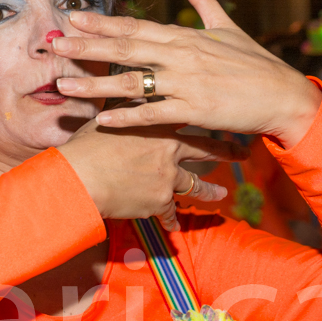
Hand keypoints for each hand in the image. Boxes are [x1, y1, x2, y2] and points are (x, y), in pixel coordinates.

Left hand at [53, 0, 321, 148]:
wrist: (284, 95)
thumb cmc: (255, 63)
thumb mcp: (227, 26)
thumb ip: (203, 0)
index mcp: (185, 36)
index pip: (136, 26)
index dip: (103, 22)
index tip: (74, 18)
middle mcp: (181, 56)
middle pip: (126, 48)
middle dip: (87, 46)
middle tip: (54, 44)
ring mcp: (187, 83)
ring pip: (132, 82)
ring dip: (96, 83)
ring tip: (64, 84)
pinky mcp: (195, 110)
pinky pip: (154, 114)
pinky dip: (127, 117)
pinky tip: (102, 120)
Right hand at [57, 107, 248, 228]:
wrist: (80, 176)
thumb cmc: (87, 145)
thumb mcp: (107, 118)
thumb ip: (126, 109)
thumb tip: (132, 94)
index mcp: (158, 125)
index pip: (191, 116)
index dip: (208, 115)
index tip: (225, 115)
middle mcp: (169, 149)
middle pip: (206, 150)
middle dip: (226, 153)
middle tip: (242, 155)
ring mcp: (166, 176)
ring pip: (194, 185)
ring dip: (208, 191)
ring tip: (219, 195)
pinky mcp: (158, 201)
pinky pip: (169, 211)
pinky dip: (171, 219)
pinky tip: (174, 226)